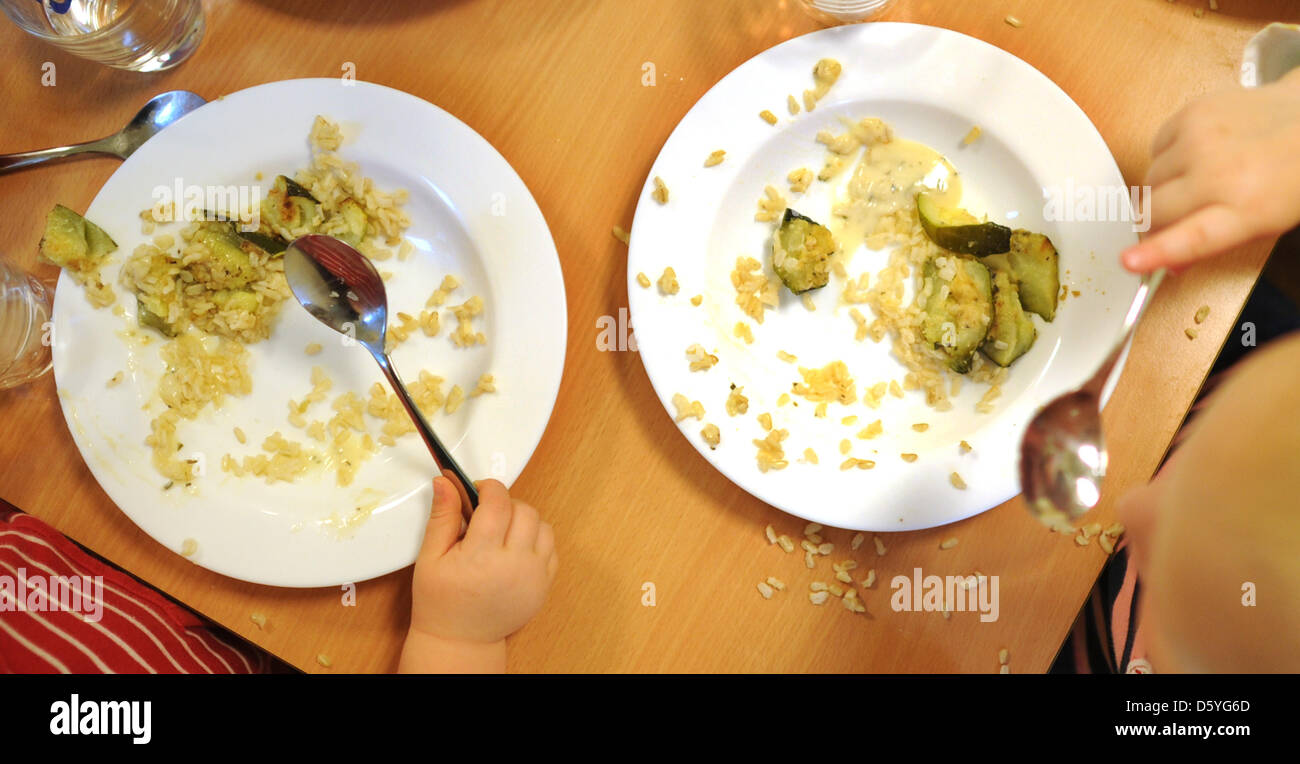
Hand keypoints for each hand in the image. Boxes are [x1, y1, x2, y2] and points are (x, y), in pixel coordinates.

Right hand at [398, 476, 556, 672]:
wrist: (461, 640)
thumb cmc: (441, 602)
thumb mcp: (431, 557)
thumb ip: (442, 517)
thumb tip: (446, 482)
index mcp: (481, 557)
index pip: (498, 503)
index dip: (489, 488)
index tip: (478, 488)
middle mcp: (514, 565)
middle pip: (524, 511)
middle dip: (505, 504)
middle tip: (487, 514)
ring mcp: (534, 576)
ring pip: (542, 526)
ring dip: (524, 520)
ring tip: (502, 532)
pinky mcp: (545, 585)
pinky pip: (551, 547)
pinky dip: (536, 540)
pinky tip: (515, 548)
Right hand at [1121, 68, 1299, 272]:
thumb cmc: (1288, 175)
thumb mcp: (1261, 223)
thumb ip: (1211, 245)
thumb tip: (1169, 264)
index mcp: (1249, 209)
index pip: (1192, 237)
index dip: (1155, 252)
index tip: (1128, 261)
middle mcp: (1222, 173)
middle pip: (1154, 210)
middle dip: (1153, 220)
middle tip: (1172, 216)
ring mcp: (1203, 140)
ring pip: (1148, 179)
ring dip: (1162, 186)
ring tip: (1197, 176)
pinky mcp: (1191, 114)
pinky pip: (1154, 149)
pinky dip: (1167, 156)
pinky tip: (1197, 152)